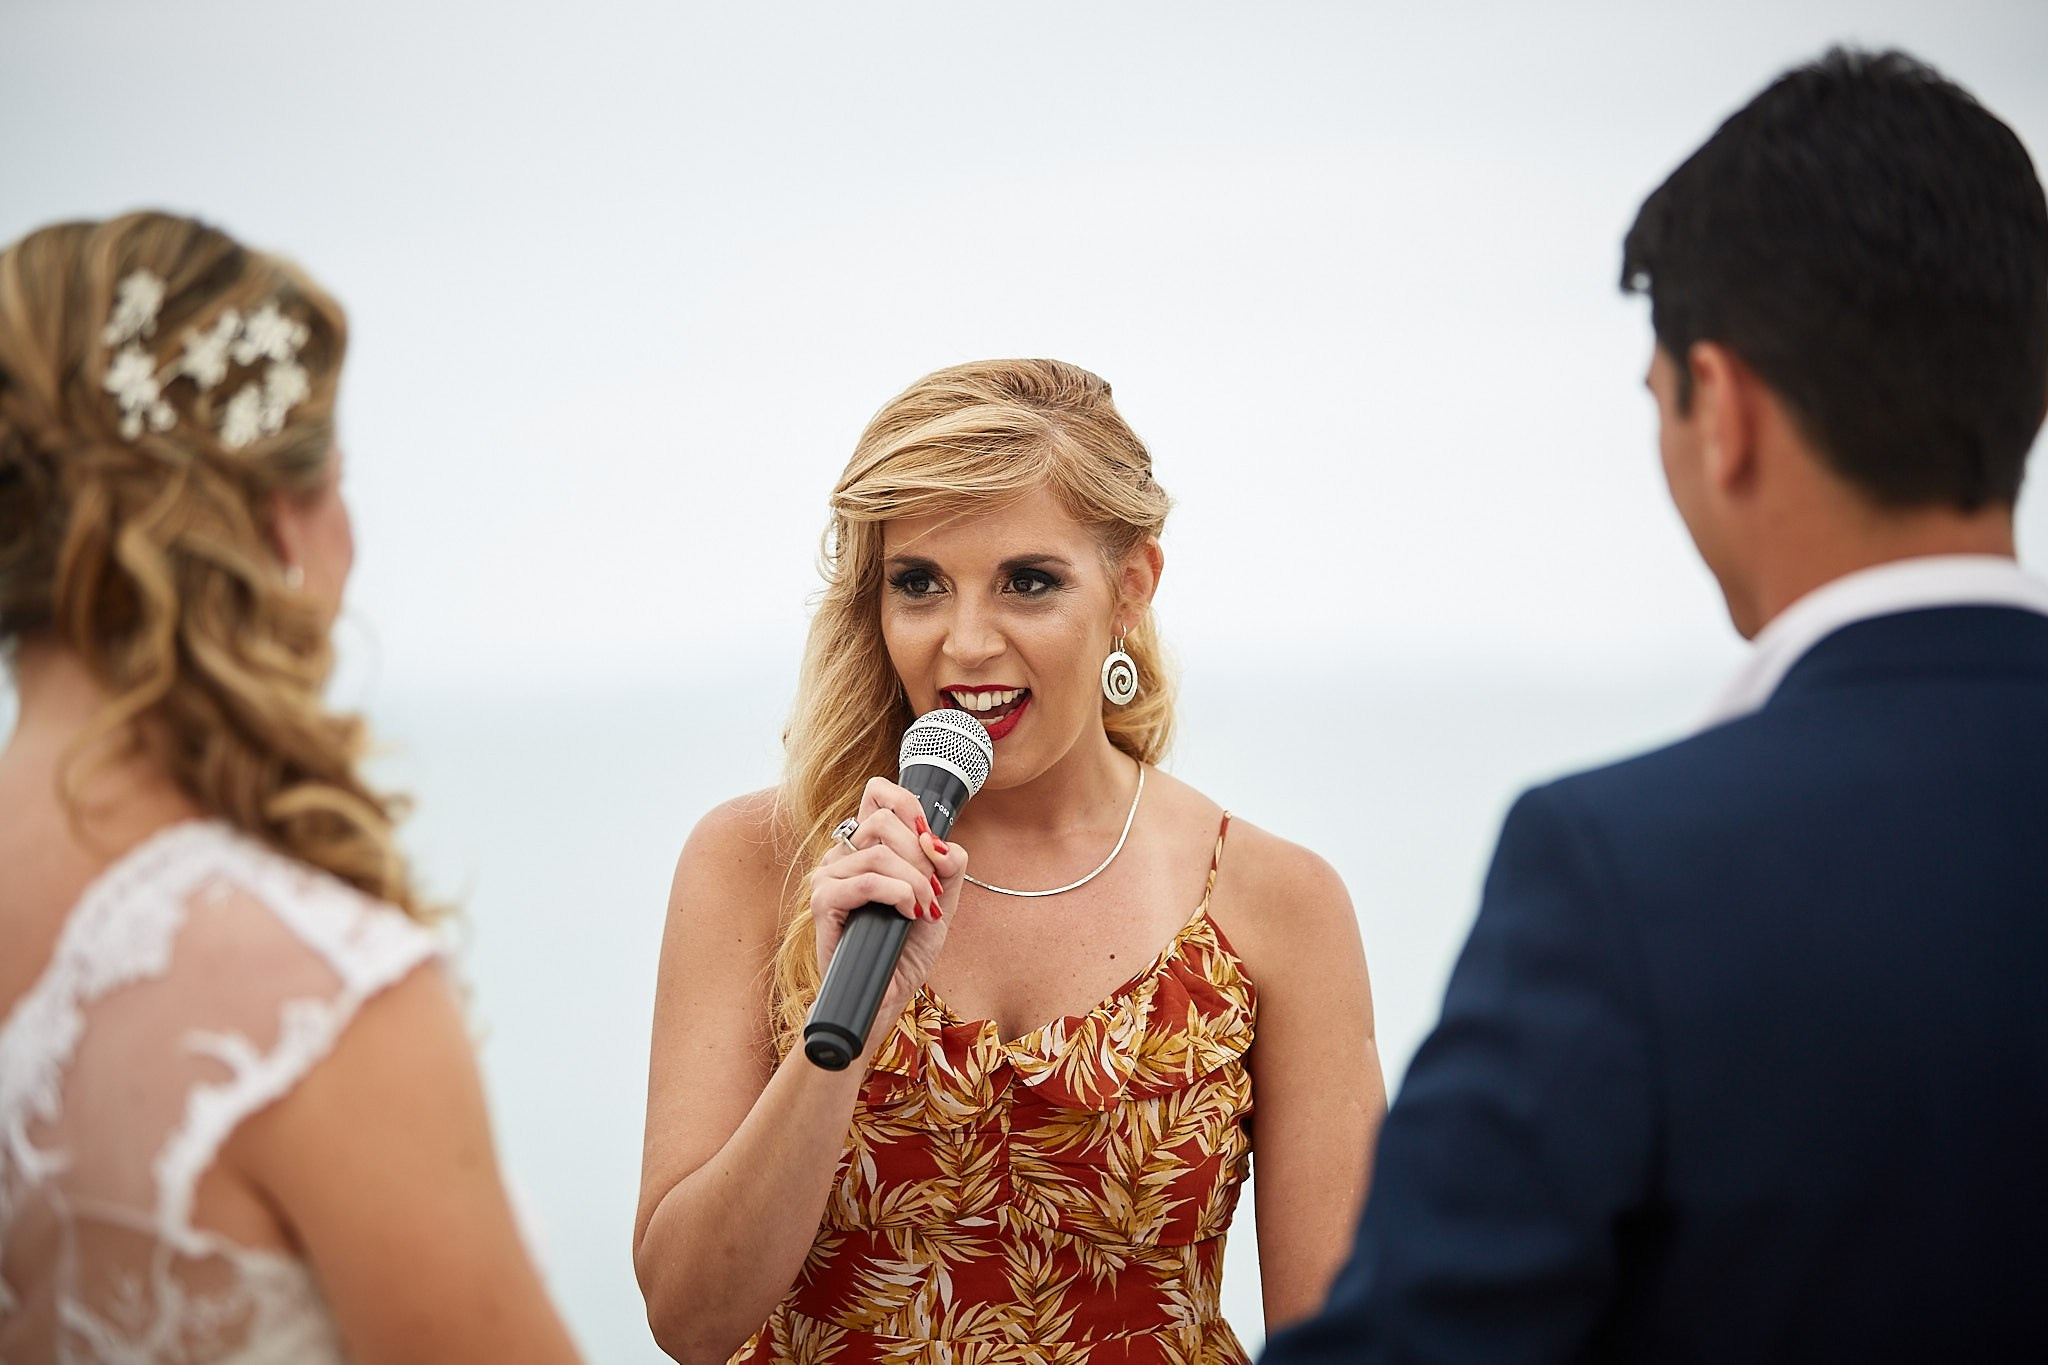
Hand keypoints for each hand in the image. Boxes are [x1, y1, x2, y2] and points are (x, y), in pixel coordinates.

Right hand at [810, 776, 968, 1045]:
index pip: (877, 793)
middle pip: (883, 821)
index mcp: (866, 846)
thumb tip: (939, 843)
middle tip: (933, 890)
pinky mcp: (824, 903)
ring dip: (915, 881)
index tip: (928, 834)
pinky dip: (897, 894)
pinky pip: (866, 881)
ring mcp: (828, 877)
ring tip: (924, 909)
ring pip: (879, 853)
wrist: (885, 995)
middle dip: (920, 855)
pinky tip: (908, 914)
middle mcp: (843, 855)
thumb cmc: (906, 949)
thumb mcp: (941, 900)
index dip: (908, 803)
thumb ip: (949, 866)